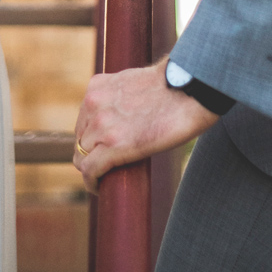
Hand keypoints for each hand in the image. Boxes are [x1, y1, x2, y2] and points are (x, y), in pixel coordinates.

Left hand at [73, 58, 217, 194]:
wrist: (191, 90)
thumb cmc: (173, 87)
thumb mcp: (134, 82)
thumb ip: (120, 96)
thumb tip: (122, 113)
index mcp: (98, 86)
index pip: (83, 119)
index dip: (90, 137)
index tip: (99, 149)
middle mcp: (94, 103)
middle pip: (80, 139)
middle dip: (91, 153)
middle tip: (105, 167)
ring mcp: (102, 125)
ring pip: (82, 156)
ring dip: (93, 169)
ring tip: (106, 179)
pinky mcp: (114, 146)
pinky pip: (90, 170)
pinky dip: (92, 183)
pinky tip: (100, 189)